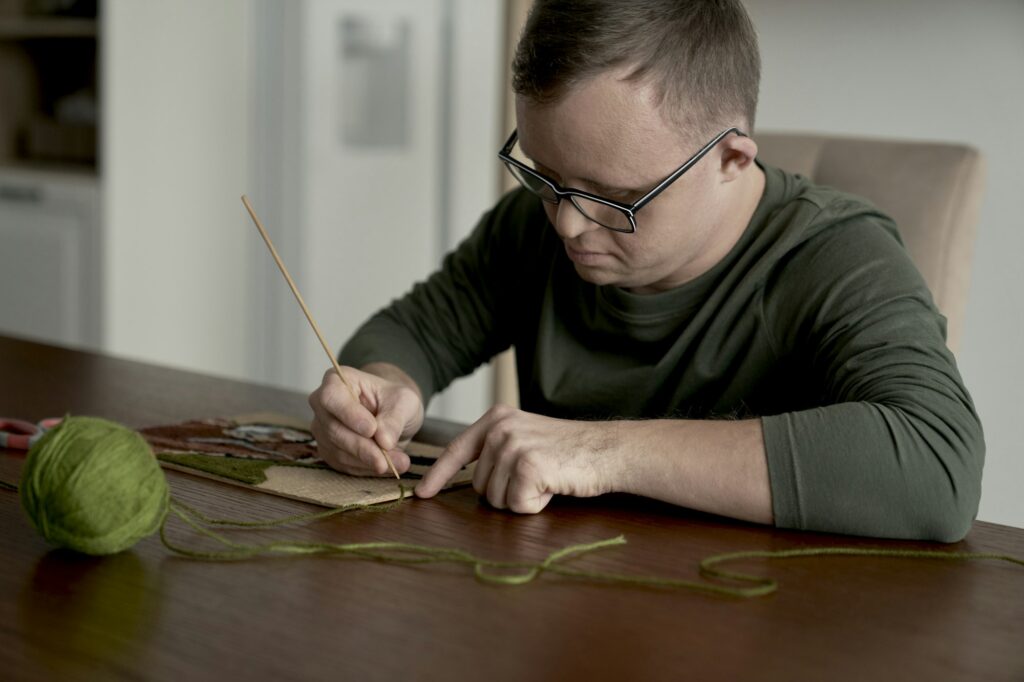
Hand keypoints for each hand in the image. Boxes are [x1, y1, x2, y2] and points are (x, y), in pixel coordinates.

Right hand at [308, 364, 423, 475]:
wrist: (392, 414)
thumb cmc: (394, 400)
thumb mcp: (404, 401)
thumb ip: (394, 418)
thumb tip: (384, 441)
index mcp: (336, 380)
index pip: (332, 397)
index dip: (349, 414)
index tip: (371, 429)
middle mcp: (322, 405)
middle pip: (333, 429)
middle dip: (361, 447)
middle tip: (385, 459)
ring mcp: (323, 429)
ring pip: (337, 450)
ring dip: (368, 461)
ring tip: (398, 463)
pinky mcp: (329, 451)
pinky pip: (343, 464)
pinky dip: (366, 469)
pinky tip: (388, 467)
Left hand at [415, 405, 619, 512]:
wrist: (607, 449)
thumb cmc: (569, 451)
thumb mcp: (525, 438)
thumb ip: (496, 451)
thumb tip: (467, 480)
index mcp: (495, 419)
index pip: (456, 450)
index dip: (437, 476)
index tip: (422, 494)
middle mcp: (499, 429)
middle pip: (478, 486)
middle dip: (505, 493)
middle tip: (537, 477)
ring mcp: (512, 446)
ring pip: (496, 500)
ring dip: (522, 500)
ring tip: (547, 479)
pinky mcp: (527, 466)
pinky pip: (517, 506)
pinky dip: (536, 505)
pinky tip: (554, 487)